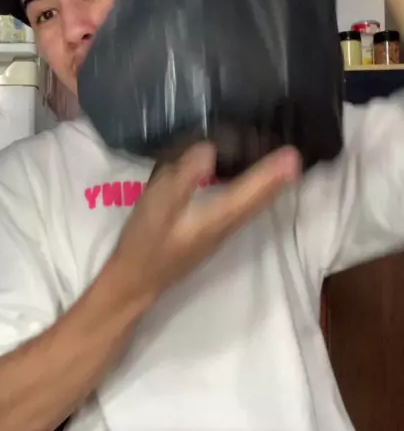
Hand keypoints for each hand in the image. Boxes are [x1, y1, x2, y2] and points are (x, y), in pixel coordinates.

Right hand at [113, 143, 300, 299]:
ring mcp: (220, 232)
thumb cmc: (145, 242)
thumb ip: (184, 177)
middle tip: (295, 154)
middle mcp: (226, 226)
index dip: (272, 172)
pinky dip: (252, 192)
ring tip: (282, 163)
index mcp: (216, 218)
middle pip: (259, 200)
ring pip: (252, 206)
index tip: (294, 155)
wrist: (135, 282)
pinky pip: (241, 208)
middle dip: (278, 178)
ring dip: (269, 185)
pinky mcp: (211, 233)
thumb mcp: (158, 205)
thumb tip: (210, 149)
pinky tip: (249, 181)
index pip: (252, 191)